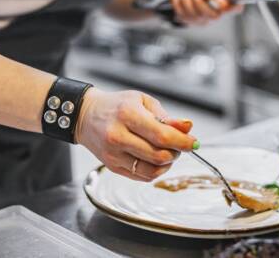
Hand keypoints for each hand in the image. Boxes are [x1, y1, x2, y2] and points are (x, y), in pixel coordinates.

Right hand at [75, 88, 196, 181]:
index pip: (162, 135)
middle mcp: (118, 136)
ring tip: (167, 152)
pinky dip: (156, 170)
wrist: (85, 116)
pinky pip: (142, 176)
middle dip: (176, 152)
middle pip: (158, 155)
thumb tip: (187, 127)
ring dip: (167, 164)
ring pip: (152, 170)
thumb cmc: (117, 106)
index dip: (183, 142)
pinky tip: (156, 159)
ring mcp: (113, 154)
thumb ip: (166, 117)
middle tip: (179, 145)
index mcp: (127, 115)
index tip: (193, 143)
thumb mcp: (143, 102)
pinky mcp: (112, 166)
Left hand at [167, 0, 241, 25]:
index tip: (221, 0)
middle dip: (199, 0)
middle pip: (213, 15)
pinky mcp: (190, 21)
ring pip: (196, 15)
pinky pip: (183, 15)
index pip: (236, 7)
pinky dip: (177, 1)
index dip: (232, 7)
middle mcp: (216, 12)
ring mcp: (203, 19)